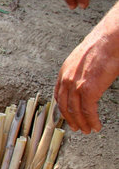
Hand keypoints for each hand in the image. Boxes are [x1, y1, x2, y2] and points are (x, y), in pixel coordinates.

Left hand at [54, 2, 118, 132]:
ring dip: (82, 123)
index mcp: (64, 71)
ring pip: (75, 111)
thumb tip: (86, 81)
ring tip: (88, 130)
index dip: (63, 108)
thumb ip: (80, 73)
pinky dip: (92, 121)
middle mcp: (66, 79)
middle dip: (71, 120)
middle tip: (77, 128)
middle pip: (64, 106)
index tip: (67, 116)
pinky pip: (88, 111)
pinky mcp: (88, 90)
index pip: (58, 95)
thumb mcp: (83, 60)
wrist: (110, 39)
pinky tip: (96, 126)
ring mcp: (76, 85)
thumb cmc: (102, 46)